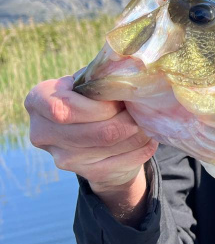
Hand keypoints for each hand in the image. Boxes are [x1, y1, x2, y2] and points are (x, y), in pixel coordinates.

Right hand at [25, 75, 156, 218]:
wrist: (96, 138)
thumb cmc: (93, 100)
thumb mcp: (91, 82)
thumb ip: (104, 76)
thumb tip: (134, 69)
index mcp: (38, 101)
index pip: (63, 109)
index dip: (99, 107)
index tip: (117, 101)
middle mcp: (43, 133)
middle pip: (97, 131)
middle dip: (127, 119)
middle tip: (142, 110)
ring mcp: (64, 158)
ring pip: (113, 145)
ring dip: (139, 131)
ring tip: (146, 120)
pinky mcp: (88, 174)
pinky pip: (125, 160)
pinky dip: (143, 146)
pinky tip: (147, 137)